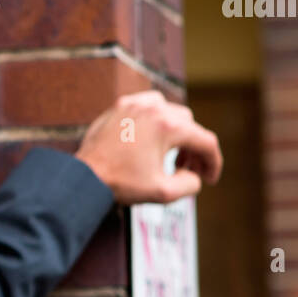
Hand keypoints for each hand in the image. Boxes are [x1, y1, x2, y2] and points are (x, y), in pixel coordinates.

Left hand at [74, 90, 222, 204]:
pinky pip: (148, 106)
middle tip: (187, 170)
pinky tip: (151, 140)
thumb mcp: (163, 193)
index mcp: (167, 126)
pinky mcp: (119, 106)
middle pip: (189, 126)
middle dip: (193, 149)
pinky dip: (155, 121)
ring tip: (169, 156)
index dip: (213, 162)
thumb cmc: (120, 184)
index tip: (209, 179)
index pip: (205, 141)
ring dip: (176, 132)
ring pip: (170, 111)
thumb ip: (190, 184)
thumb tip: (194, 175)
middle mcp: (153, 108)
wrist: (84, 176)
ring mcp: (135, 104)